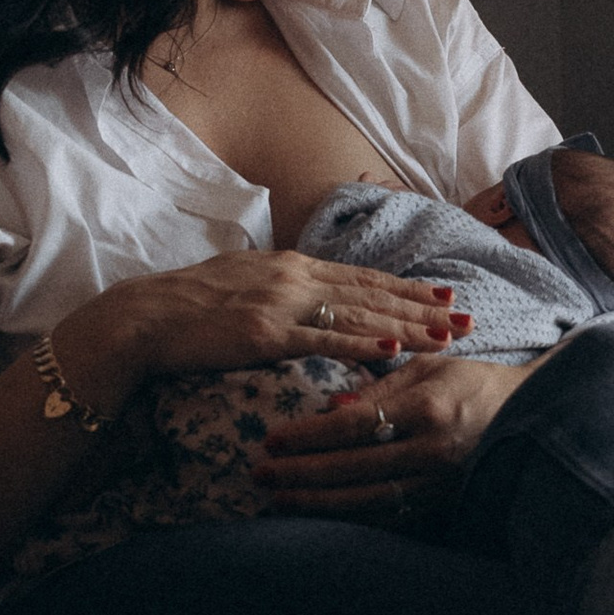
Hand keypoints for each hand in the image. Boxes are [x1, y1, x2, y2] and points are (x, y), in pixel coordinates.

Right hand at [81, 252, 472, 399]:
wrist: (145, 318)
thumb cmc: (189, 306)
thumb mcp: (243, 281)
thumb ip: (281, 287)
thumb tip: (307, 294)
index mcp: (291, 265)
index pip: (363, 277)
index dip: (407, 288)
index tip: (445, 295)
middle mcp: (293, 277)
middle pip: (373, 293)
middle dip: (424, 307)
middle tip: (468, 317)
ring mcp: (281, 304)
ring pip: (359, 314)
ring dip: (408, 326)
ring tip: (448, 335)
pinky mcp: (264, 334)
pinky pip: (322, 340)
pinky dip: (360, 344)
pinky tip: (392, 349)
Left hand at [249, 354, 529, 514]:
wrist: (530, 415)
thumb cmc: (472, 382)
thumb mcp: (427, 368)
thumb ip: (377, 388)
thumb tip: (329, 412)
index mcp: (426, 408)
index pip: (353, 426)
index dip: (308, 436)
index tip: (272, 440)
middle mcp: (431, 451)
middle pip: (352, 468)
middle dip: (301, 474)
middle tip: (261, 474)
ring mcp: (438, 484)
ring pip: (366, 501)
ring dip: (318, 502)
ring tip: (280, 499)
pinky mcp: (442, 504)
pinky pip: (389, 516)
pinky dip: (349, 517)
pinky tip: (319, 514)